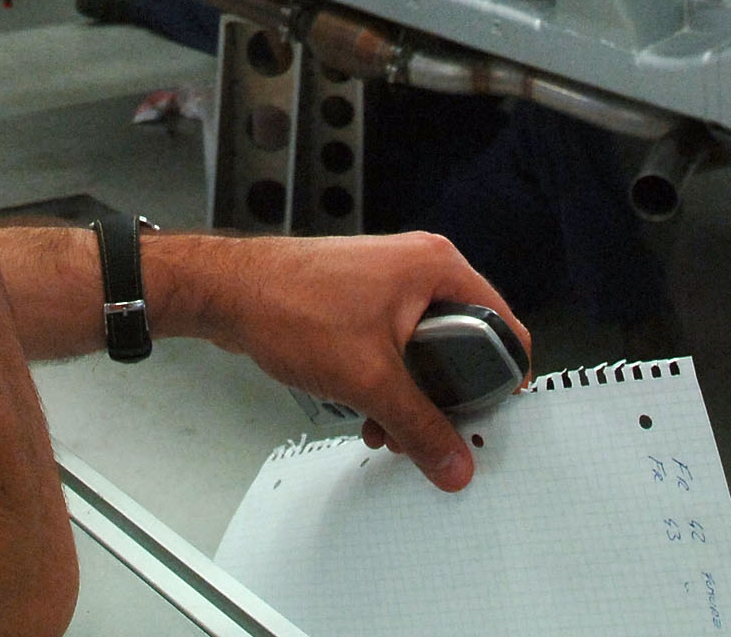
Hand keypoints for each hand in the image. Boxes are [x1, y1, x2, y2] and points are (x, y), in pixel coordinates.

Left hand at [165, 231, 525, 491]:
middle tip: (432, 432)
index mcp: (437, 268)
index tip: (491, 418)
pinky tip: (366, 413)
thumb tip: (454, 461)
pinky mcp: (364, 300)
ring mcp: (390, 283)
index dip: (502, 377)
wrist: (228, 292)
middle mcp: (419, 268)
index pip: (502, 325)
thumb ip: (419, 425)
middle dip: (445, 397)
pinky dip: (387, 382)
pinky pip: (396, 348)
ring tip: (389, 430)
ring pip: (426, 351)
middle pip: (465, 343)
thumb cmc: (290, 306)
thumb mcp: (369, 379)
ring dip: (410, 397)